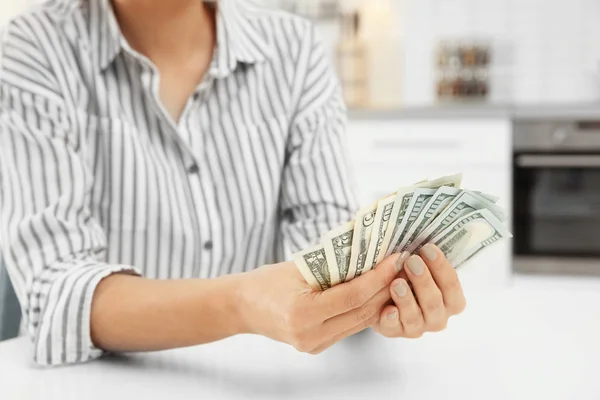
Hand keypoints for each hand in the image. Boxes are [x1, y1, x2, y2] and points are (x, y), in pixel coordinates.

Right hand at [238, 254, 403, 353]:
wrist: (242, 306)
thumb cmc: (266, 281)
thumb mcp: (299, 267)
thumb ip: (332, 266)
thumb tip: (370, 252)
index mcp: (302, 313)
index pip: (352, 296)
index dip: (378, 277)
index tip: (395, 259)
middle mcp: (309, 334)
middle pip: (361, 312)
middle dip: (385, 288)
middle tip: (402, 266)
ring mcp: (313, 344)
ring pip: (359, 322)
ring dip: (379, 300)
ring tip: (393, 277)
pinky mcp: (317, 346)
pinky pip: (348, 327)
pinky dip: (363, 309)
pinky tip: (375, 293)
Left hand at [374, 244, 466, 337]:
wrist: (382, 296)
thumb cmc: (408, 276)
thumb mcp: (419, 266)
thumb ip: (423, 258)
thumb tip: (421, 239)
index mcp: (450, 300)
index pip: (452, 285)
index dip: (441, 267)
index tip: (428, 248)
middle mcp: (437, 317)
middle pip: (434, 302)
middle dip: (423, 281)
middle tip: (412, 261)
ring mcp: (417, 327)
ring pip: (415, 317)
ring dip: (406, 299)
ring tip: (396, 283)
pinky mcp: (395, 331)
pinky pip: (394, 328)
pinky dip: (391, 319)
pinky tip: (387, 309)